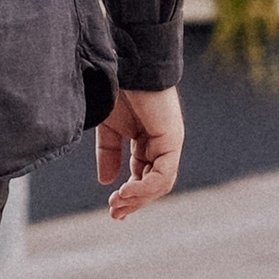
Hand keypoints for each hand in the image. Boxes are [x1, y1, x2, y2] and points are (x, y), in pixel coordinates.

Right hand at [96, 84, 182, 218]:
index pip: (143, 177)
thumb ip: (108, 154)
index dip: (129, 195)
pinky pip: (162, 173)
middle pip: (152, 184)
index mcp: (147, 141)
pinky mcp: (172, 139)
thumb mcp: (109, 128)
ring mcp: (169, 142)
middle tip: (115, 214)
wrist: (124, 64)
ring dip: (138, 197)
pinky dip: (145, 187)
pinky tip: (126, 191)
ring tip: (118, 203)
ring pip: (159, 183)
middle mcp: (161, 144)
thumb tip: (107, 182)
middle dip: (134, 202)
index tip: (112, 209)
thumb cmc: (117, 89)